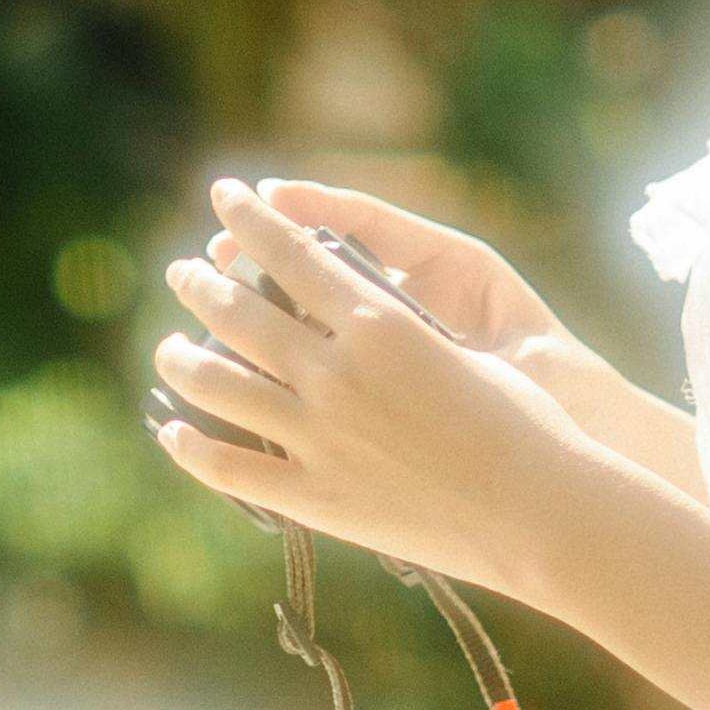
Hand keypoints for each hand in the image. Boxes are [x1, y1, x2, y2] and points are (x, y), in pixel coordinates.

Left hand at [149, 177, 622, 594]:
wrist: (543, 513)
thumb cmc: (524, 425)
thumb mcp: (458, 352)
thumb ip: (394, 330)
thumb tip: (351, 312)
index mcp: (377, 322)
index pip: (290, 252)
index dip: (250, 220)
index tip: (222, 197)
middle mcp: (335, 372)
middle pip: (239, 314)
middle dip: (201, 285)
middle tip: (180, 271)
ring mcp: (319, 437)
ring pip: (218, 385)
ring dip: (182, 361)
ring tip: (165, 350)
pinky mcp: (315, 498)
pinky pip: (230, 467)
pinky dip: (191, 447)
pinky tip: (173, 433)